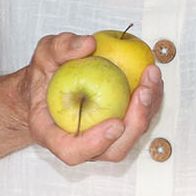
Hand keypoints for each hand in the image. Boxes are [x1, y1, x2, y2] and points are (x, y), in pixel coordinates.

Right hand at [21, 32, 162, 165]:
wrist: (50, 83)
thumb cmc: (44, 74)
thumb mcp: (43, 54)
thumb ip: (60, 48)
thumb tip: (87, 44)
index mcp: (50, 132)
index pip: (71, 150)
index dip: (94, 144)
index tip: (115, 124)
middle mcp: (78, 141)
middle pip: (111, 151)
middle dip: (134, 125)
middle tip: (143, 93)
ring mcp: (100, 138)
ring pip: (129, 139)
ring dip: (147, 111)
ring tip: (151, 78)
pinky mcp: (117, 127)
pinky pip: (137, 123)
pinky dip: (149, 103)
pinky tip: (152, 79)